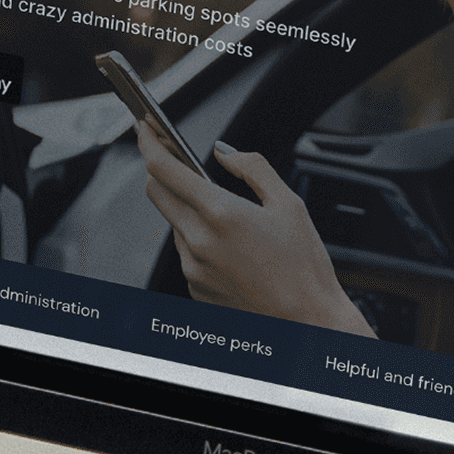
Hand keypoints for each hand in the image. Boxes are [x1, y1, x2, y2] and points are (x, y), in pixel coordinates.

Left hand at [138, 142, 373, 334]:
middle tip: (176, 160)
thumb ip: (252, 168)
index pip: (165, 169)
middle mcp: (199, 242)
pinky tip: (233, 250)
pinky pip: (188, 254)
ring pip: (175, 225)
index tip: (146, 130)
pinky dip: (200, 242)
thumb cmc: (304, 268)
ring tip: (228, 218)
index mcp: (221, 214)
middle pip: (157, 194)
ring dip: (188, 211)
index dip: (150, 143)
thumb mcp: (288, 204)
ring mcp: (193, 268)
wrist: (306, 323)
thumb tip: (224, 153)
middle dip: (161, 172)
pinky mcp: (195, 288)